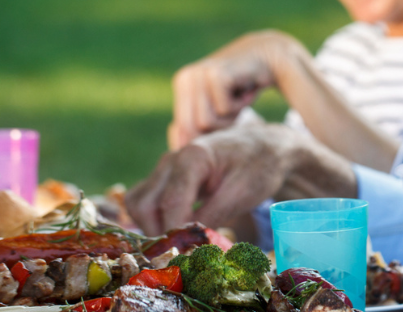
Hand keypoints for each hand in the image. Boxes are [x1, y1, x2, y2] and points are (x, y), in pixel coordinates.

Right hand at [127, 123, 356, 235]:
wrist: (264, 146)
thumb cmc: (258, 166)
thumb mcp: (242, 192)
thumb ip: (214, 216)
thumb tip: (189, 245)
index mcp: (193, 157)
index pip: (170, 203)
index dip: (175, 233)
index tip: (187, 256)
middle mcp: (171, 160)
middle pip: (143, 204)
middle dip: (158, 233)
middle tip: (182, 252)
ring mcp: (166, 168)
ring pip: (138, 203)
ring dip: (151, 227)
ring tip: (180, 243)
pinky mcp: (166, 178)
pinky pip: (146, 200)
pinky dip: (153, 219)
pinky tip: (177, 231)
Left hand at [168, 31, 304, 148]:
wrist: (270, 56)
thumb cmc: (243, 87)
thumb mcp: (215, 108)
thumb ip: (196, 124)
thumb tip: (179, 145)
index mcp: (181, 84)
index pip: (181, 128)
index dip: (205, 136)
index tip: (225, 118)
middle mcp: (185, 77)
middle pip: (193, 129)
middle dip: (218, 128)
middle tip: (234, 108)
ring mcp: (199, 74)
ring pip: (206, 122)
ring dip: (231, 117)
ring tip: (238, 98)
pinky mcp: (215, 74)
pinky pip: (223, 110)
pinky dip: (241, 105)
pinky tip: (245, 89)